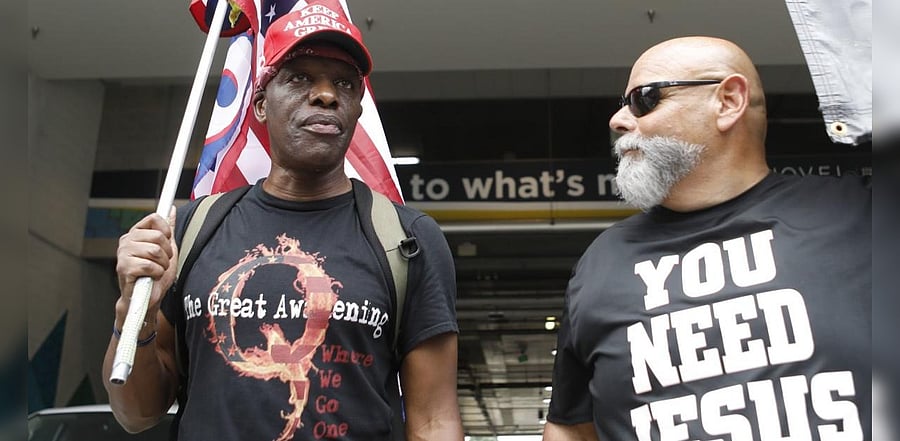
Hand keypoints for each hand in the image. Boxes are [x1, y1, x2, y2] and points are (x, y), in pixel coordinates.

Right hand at [114, 209, 177, 327]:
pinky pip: (150, 265)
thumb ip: (167, 229)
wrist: (147, 299)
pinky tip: (150, 277)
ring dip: (162, 265)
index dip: (166, 231)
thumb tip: (170, 209)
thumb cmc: (155, 275)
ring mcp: (123, 254)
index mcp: (135, 234)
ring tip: (156, 271)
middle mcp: (126, 241)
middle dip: (167, 253)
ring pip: (155, 251)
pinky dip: (156, 273)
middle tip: (162, 262)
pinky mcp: (124, 268)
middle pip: (158, 236)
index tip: (168, 242)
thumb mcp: (166, 249)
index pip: (154, 218)